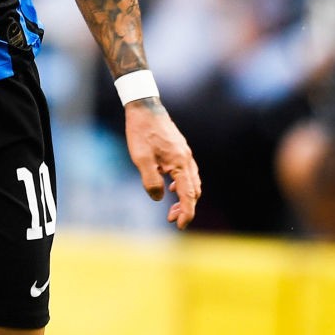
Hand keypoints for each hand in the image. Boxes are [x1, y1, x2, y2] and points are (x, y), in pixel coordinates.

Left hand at [124, 99, 200, 228]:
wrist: (144, 108)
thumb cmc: (141, 132)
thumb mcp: (141, 158)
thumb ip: (151, 180)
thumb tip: (158, 198)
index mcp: (180, 163)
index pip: (188, 195)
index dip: (186, 213)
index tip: (180, 226)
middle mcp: (187, 160)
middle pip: (193, 191)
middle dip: (185, 208)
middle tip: (171, 219)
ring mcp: (185, 154)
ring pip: (192, 182)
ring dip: (184, 198)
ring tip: (170, 208)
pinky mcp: (180, 151)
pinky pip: (187, 173)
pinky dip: (182, 185)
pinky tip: (170, 187)